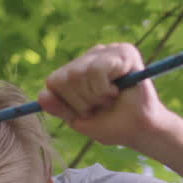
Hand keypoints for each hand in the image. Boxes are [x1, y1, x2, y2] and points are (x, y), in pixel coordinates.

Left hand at [38, 43, 175, 149]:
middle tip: (102, 105)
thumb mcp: (80, 120)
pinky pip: (97, 70)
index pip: (54, 81)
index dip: (69, 103)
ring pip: (79, 74)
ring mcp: (107, 50)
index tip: (88, 111)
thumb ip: (61, 108)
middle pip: (65, 77)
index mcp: (78, 70)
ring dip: (95, 96)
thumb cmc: (113, 126)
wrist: (141, 131)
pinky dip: (105, 88)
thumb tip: (41, 96)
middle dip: (82, 101)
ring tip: (111, 98)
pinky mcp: (123, 52)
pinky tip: (119, 90)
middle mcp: (91, 56)